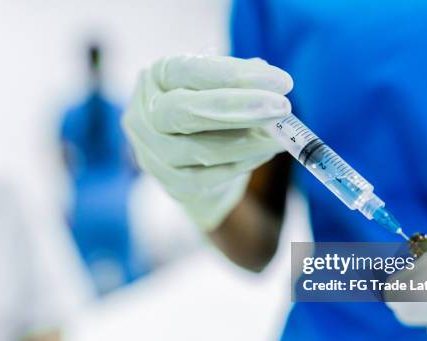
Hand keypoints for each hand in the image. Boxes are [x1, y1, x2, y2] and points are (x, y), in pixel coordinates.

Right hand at [122, 55, 292, 229]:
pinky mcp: (171, 183)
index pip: (188, 71)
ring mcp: (152, 153)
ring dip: (249, 142)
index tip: (281, 82)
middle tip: (282, 107)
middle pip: (184, 112)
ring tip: (280, 135)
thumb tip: (271, 81)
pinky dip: (242, 163)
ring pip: (201, 150)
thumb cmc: (210, 109)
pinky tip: (264, 152)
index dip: (234, 76)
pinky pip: (209, 177)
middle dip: (239, 108)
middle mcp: (145, 114)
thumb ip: (243, 79)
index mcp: (156, 77)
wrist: (194, 157)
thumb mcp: (223, 86)